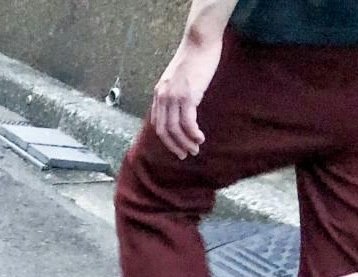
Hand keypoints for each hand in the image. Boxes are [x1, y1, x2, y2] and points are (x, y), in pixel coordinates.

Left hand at [150, 34, 222, 158]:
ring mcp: (173, 97)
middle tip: (184, 155)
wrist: (199, 41)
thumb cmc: (193, 57)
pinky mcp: (187, 96)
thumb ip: (176, 92)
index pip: (157, 123)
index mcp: (158, 94)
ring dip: (185, 143)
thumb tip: (182, 106)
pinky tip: (200, 139)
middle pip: (163, 131)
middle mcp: (162, 97)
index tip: (176, 146)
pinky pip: (187, 122)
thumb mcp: (178, 77)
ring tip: (195, 150)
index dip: (166, 138)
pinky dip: (193, 134)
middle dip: (173, 146)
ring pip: (175, 130)